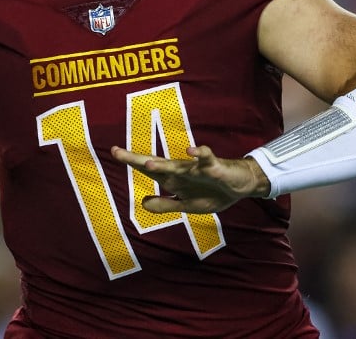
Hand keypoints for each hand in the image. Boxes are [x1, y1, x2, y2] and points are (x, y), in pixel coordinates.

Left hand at [110, 145, 269, 213]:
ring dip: (163, 164)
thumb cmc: (212, 192)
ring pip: (177, 164)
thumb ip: (166, 204)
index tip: (114, 151)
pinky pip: (206, 158)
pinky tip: (190, 151)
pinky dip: (199, 154)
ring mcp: (196, 168)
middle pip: (155, 163)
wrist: (241, 186)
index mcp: (173, 178)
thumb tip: (142, 203)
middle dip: (136, 159)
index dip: (132, 161)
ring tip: (147, 163)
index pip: (149, 169)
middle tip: (116, 152)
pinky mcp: (214, 166)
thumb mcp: (187, 205)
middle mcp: (181, 170)